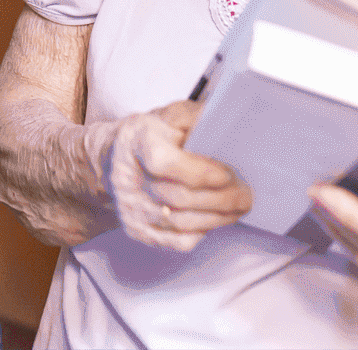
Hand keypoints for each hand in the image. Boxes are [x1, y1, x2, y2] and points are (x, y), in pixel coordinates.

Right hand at [96, 100, 251, 250]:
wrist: (111, 159)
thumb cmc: (149, 135)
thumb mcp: (169, 115)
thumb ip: (196, 116)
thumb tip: (226, 123)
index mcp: (137, 142)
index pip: (165, 162)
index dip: (200, 172)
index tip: (226, 173)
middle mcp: (129, 178)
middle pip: (179, 197)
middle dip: (221, 199)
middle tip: (246, 195)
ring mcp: (130, 208)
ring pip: (180, 222)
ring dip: (217, 218)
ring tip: (238, 208)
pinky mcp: (136, 229)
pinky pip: (174, 241)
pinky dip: (200, 233)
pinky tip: (214, 220)